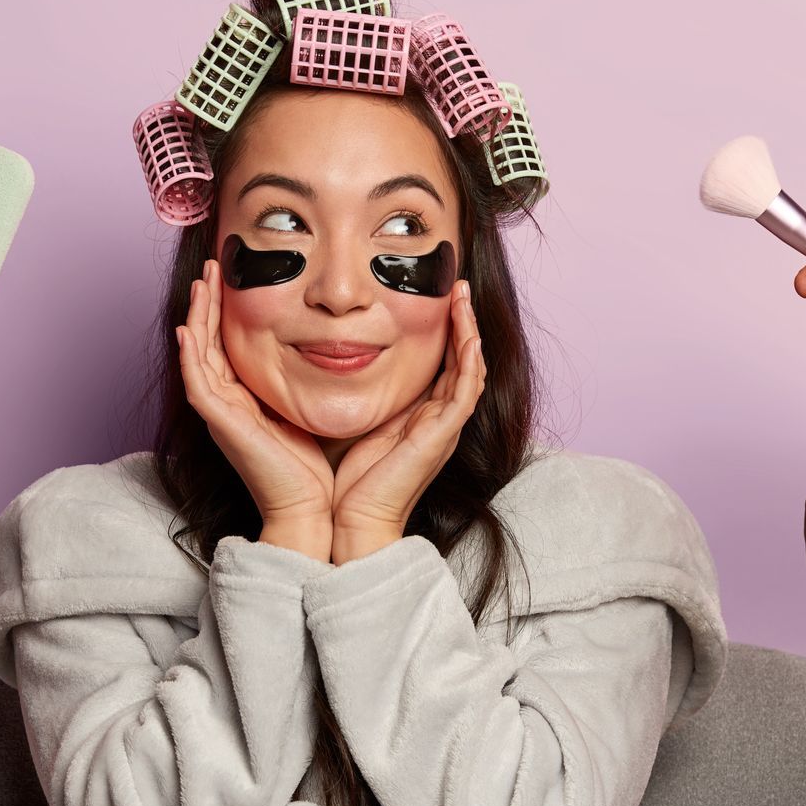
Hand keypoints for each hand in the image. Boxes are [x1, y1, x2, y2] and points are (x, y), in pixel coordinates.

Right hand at [175, 257, 334, 525]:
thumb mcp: (306, 408)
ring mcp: (219, 413)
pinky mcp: (220, 424)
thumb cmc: (312, 467)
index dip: (226, 310)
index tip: (233, 276)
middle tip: (213, 266)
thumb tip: (327, 349)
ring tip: (202, 283)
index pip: (227, 344)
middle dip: (208, 303)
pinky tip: (187, 328)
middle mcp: (227, 402)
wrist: (307, 507)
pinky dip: (190, 355)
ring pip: (197, 355)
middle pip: (207, 342)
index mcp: (244, 398)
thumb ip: (302, 381)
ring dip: (197, 317)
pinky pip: (197, 383)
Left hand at [331, 279, 485, 539]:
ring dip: (470, 330)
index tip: (436, 294)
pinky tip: (467, 331)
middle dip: (463, 321)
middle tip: (456, 284)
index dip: (445, 329)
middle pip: (463, 361)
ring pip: (471, 369)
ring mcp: (444, 428)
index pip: (443, 364)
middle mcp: (438, 420)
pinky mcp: (442, 436)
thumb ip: (360, 395)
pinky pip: (466, 391)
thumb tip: (334, 358)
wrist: (351, 522)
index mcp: (421, 417)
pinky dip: (470, 359)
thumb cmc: (346, 481)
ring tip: (462, 295)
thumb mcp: (356, 422)